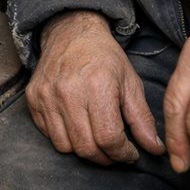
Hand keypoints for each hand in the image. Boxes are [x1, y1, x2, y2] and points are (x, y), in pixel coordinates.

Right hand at [26, 10, 165, 164]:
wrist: (71, 31)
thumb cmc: (104, 57)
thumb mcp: (130, 82)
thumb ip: (142, 118)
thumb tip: (155, 149)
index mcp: (97, 85)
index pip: (109, 138)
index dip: (123, 153)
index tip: (130, 153)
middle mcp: (68, 91)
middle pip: (86, 147)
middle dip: (105, 157)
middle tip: (115, 151)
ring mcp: (47, 95)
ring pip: (65, 146)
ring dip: (84, 151)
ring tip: (96, 140)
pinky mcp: (34, 98)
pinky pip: (48, 135)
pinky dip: (64, 138)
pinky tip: (77, 127)